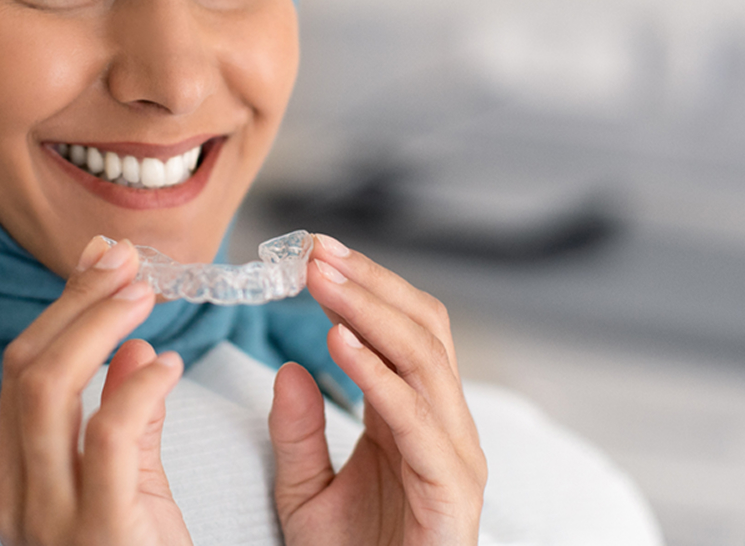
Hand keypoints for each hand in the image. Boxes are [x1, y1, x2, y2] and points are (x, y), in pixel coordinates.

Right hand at [0, 237, 192, 545]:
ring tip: (144, 291)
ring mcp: (46, 514)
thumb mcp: (131, 486)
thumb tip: (134, 349)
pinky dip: (136, 386)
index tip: (105, 262)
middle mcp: (14, 493)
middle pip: (25, 368)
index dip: (65, 308)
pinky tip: (169, 364)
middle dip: (76, 301)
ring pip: (45, 386)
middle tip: (125, 261)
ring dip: (96, 323)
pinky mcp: (96, 528)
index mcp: (12, 477)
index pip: (24, 371)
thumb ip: (126, 418)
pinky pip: (106, 434)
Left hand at [269, 235, 486, 545]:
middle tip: (315, 250)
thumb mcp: (304, 494)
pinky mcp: (452, 490)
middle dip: (369, 283)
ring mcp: (455, 456)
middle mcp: (443, 427)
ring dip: (371, 311)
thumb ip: (296, 432)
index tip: (311, 251)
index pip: (401, 330)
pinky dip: (378, 376)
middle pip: (423, 329)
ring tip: (321, 280)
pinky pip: (417, 420)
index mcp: (412, 419)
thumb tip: (288, 367)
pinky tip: (338, 342)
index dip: (362, 286)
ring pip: (425, 359)